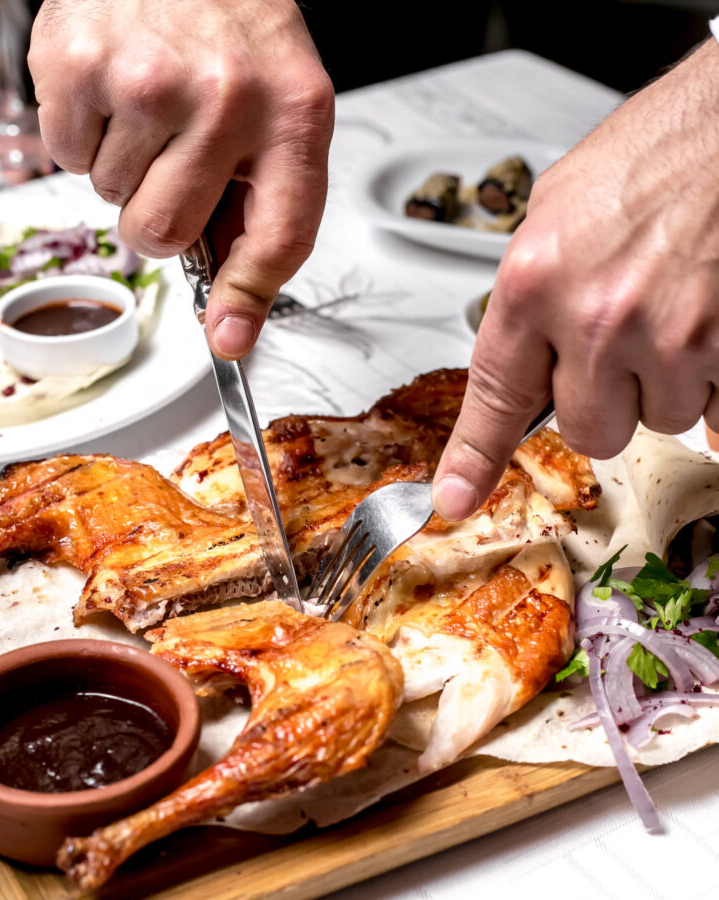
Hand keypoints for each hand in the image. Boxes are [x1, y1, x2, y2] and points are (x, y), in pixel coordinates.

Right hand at [29, 0, 334, 358]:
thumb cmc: (237, 33)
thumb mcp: (283, 111)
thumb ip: (265, 207)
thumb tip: (228, 317)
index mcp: (295, 114)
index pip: (278, 237)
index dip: (247, 297)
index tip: (226, 338)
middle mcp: (225, 97)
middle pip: (166, 232)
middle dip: (157, 215)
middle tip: (170, 161)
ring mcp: (147, 79)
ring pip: (110, 196)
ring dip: (122, 168)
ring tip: (148, 106)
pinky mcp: (79, 61)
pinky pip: (66, 155)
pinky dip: (82, 135)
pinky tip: (113, 90)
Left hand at [433, 40, 718, 520]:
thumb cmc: (657, 151)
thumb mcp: (557, 212)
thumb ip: (533, 298)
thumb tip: (523, 360)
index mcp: (536, 282)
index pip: (496, 397)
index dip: (475, 458)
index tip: (457, 497)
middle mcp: (599, 317)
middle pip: (590, 430)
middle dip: (606, 400)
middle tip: (623, 343)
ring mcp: (672, 337)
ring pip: (659, 420)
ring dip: (665, 384)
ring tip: (676, 311)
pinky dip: (716, 384)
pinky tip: (710, 330)